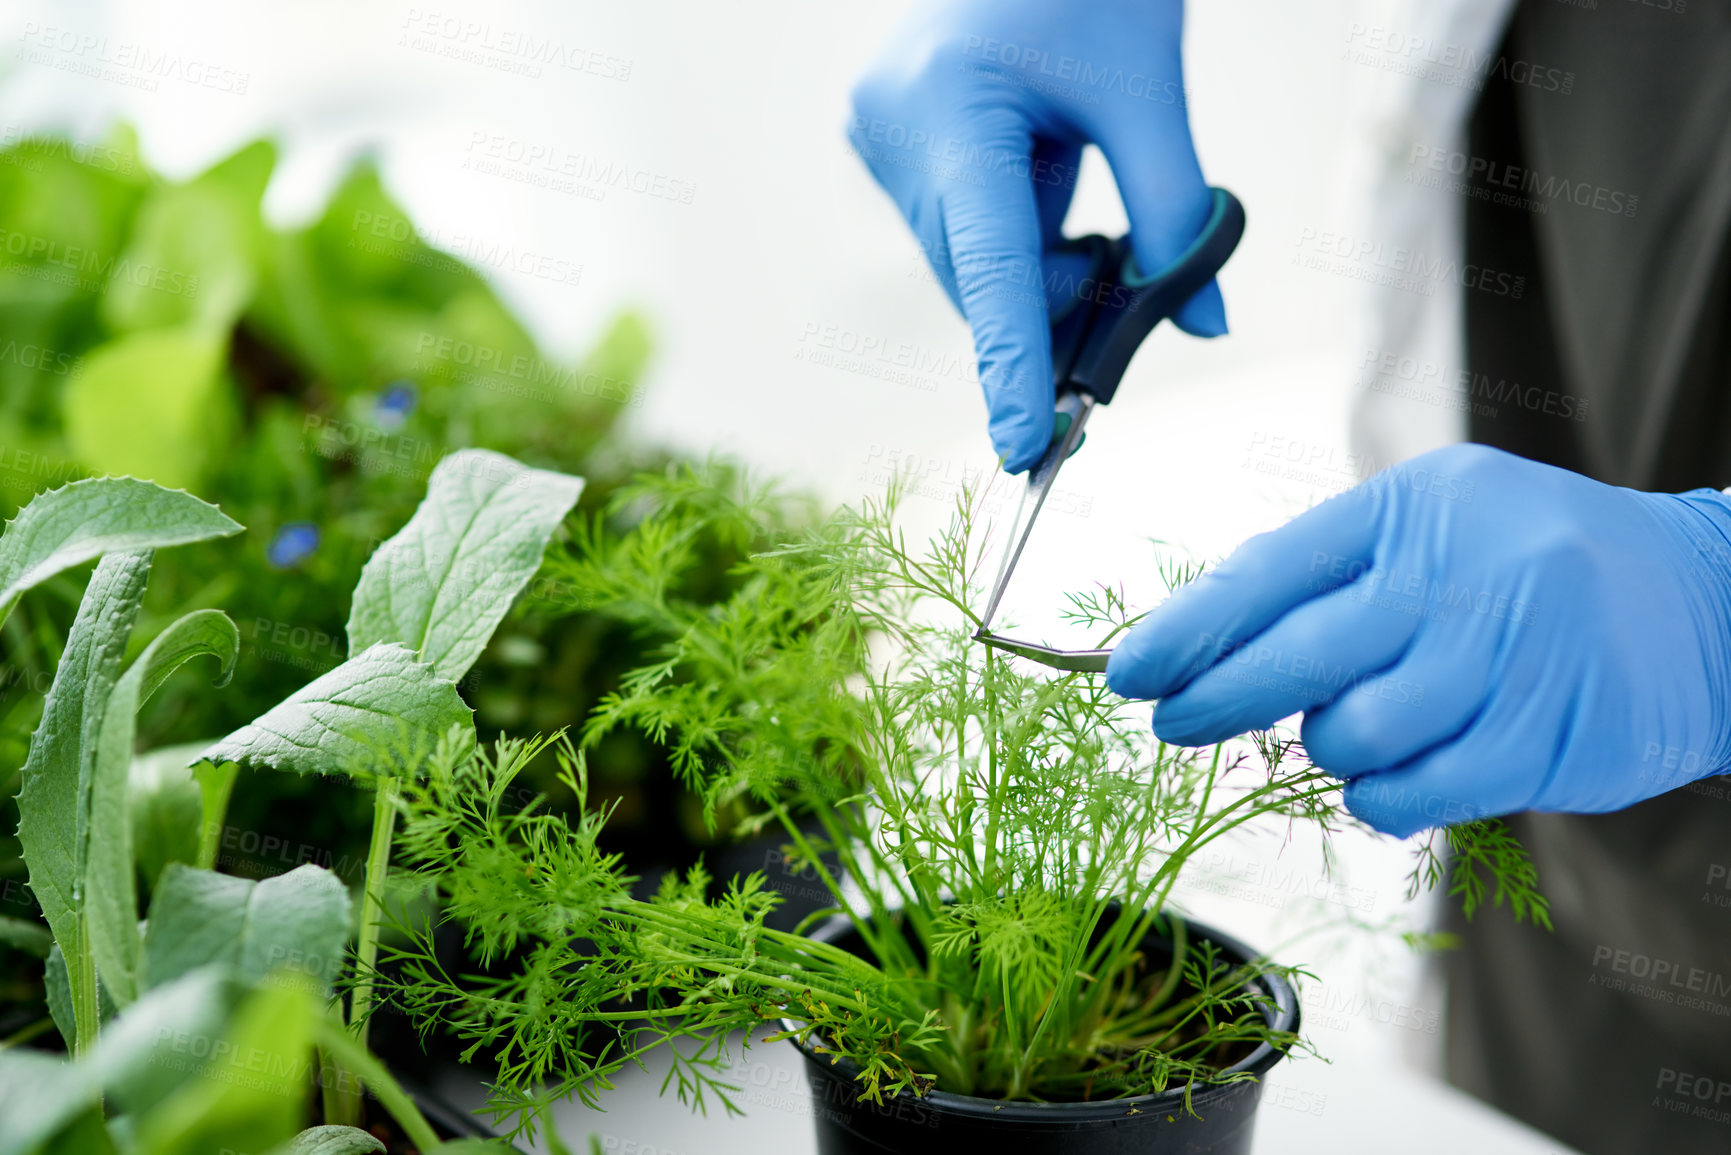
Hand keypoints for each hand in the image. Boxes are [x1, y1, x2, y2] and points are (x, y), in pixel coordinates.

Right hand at [850, 0, 1224, 473]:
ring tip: (1085, 197)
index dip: (1013, 363)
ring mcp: (881, 135)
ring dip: (1034, 262)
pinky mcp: (887, 136)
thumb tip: (1202, 322)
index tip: (1027, 444)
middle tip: (1128, 289)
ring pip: (967, 257)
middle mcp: (895, 131)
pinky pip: (956, 223)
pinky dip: (1012, 232)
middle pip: (979, 273)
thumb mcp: (1144, 91)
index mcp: (950, 110)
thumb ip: (1174, 213)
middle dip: (1054, 299)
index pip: (988, 267)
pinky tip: (1045, 173)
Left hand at [1105, 444, 1730, 836]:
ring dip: (1326, 745)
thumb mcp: (1431, 530)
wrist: (1700, 605)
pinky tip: (1387, 771)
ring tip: (1347, 727)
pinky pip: (1411, 791)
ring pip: (1351, 735)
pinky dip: (1379, 792)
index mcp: (1416, 510)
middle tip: (1173, 720)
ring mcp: (1508, 658)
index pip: (1271, 573)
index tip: (1127, 670)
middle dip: (1215, 699)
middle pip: (1296, 658)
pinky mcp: (1543, 737)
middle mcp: (1462, 575)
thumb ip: (1326, 575)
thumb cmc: (1530, 566)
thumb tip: (1197, 636)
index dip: (1187, 630)